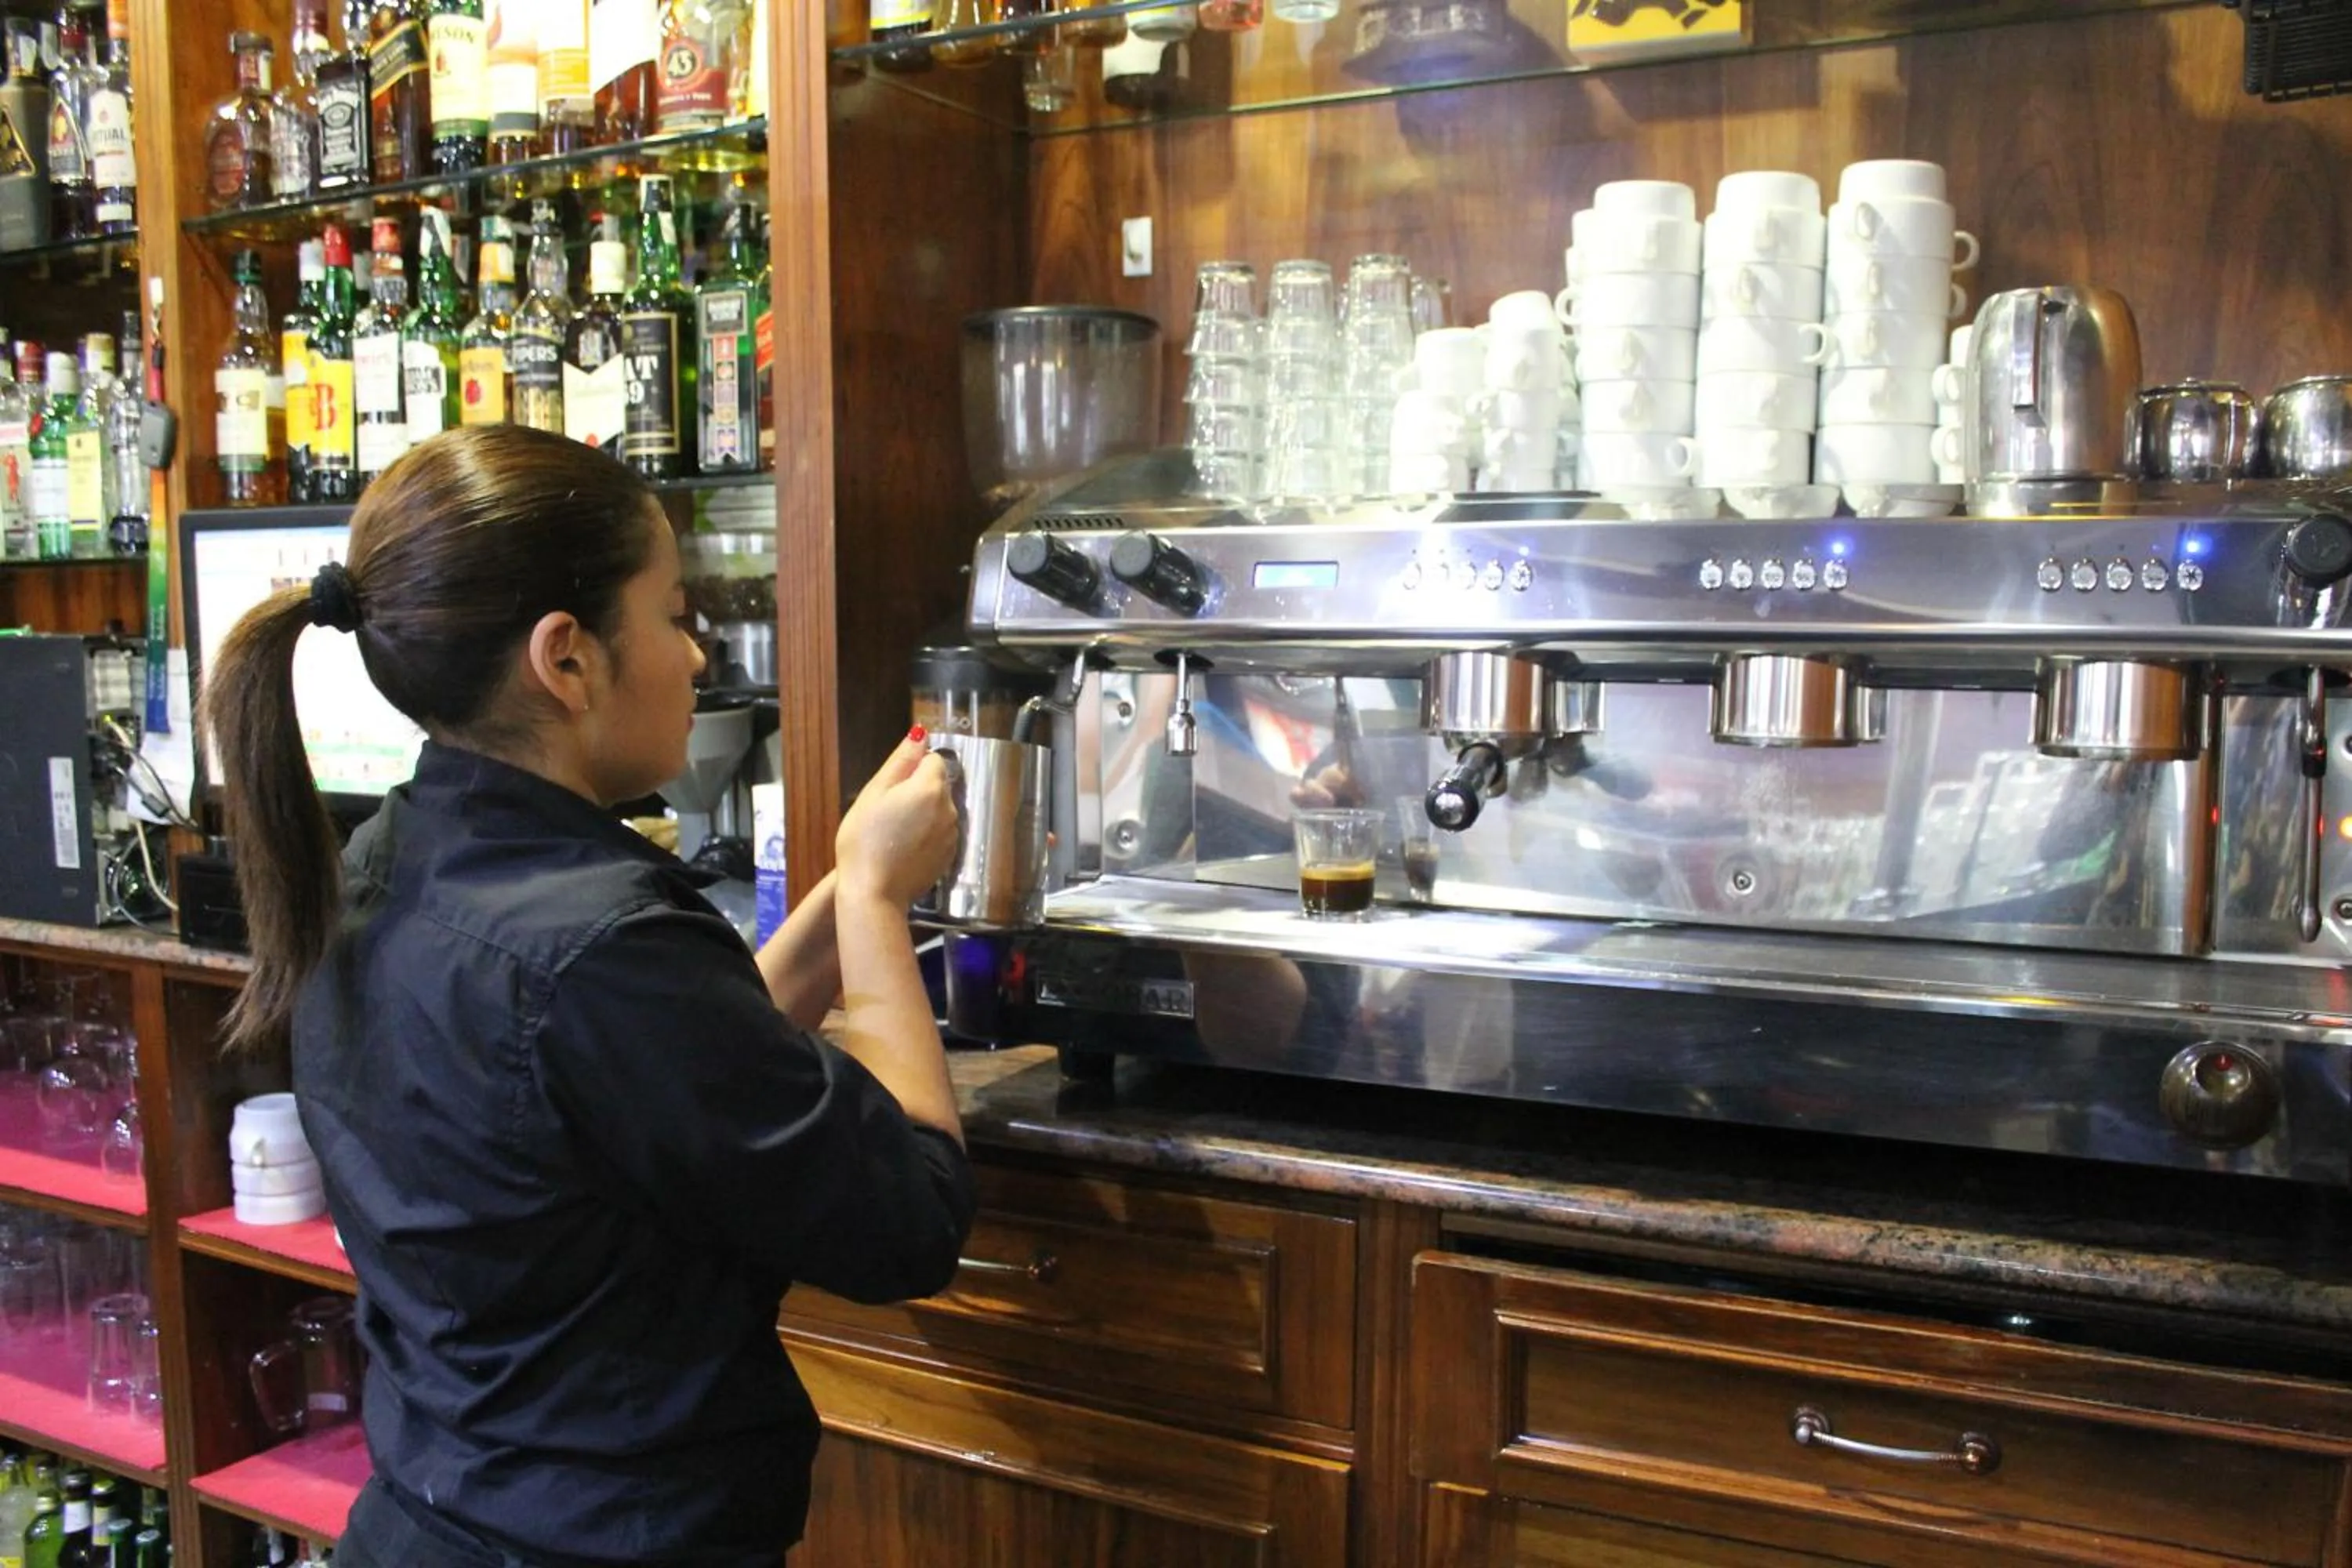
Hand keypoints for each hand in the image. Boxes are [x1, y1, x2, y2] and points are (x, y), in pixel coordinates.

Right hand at [836, 732, 960, 908]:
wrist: (874, 892)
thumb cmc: (865, 840)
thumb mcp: (874, 793)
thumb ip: (901, 761)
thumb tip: (920, 734)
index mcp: (930, 788)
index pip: (932, 760)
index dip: (911, 770)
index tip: (890, 789)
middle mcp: (949, 809)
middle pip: (938, 785)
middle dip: (917, 791)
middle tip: (887, 812)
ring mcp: (952, 835)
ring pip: (940, 810)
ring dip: (923, 813)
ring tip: (894, 833)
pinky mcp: (949, 856)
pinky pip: (940, 833)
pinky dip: (927, 835)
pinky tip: (905, 848)